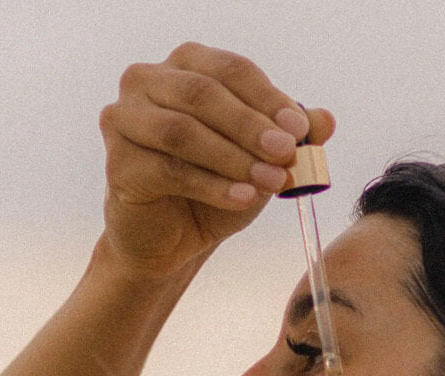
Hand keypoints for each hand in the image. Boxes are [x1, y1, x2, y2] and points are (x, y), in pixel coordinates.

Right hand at [99, 42, 334, 277]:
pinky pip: (170, 171)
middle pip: (203, 94)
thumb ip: (290, 137)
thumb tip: (326, 120)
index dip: (267, 98)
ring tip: (270, 183)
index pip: (230, 70)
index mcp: (184, 66)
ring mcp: (124, 120)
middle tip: (286, 154)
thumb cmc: (214, 188)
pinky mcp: (118, 165)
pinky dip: (212, 186)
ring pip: (183, 131)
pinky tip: (242, 199)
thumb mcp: (259, 160)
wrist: (172, 241)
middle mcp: (146, 82)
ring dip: (233, 157)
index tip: (300, 129)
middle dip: (251, 126)